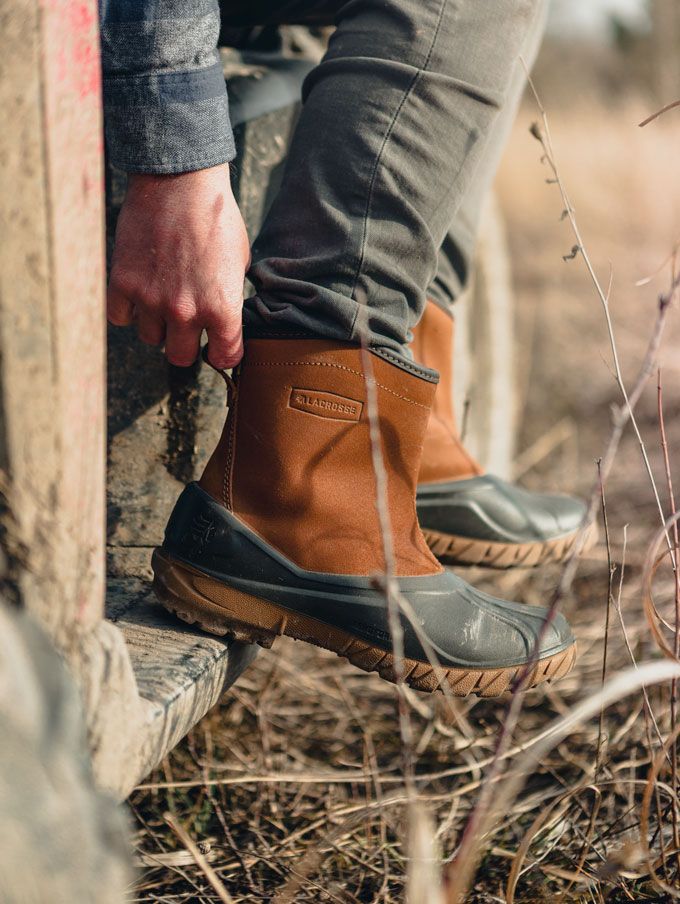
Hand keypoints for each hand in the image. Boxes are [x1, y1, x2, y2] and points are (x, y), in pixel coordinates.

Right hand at [107, 164, 249, 368]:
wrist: (180, 181)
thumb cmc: (216, 217)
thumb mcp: (239, 262)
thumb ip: (230, 298)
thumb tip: (226, 321)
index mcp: (222, 308)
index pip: (224, 357)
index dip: (223, 353)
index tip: (218, 347)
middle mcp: (185, 311)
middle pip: (180, 357)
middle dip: (187, 344)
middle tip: (188, 325)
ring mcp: (151, 299)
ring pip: (151, 338)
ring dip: (158, 324)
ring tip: (164, 298)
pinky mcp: (123, 283)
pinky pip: (121, 318)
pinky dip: (129, 309)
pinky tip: (140, 292)